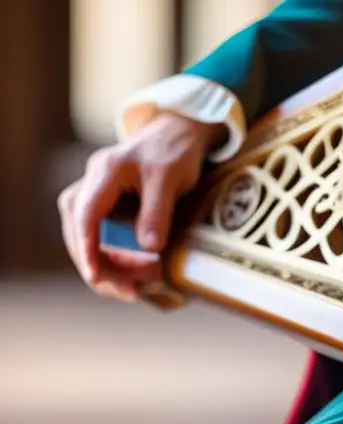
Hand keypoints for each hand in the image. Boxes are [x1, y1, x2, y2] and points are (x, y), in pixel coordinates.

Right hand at [58, 112, 226, 301]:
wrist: (181, 131)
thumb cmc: (176, 149)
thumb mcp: (170, 178)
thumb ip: (157, 211)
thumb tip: (148, 248)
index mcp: (104, 172)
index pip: (85, 215)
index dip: (88, 249)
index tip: (96, 277)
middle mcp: (92, 184)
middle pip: (81, 233)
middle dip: (104, 266)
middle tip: (133, 291)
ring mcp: (96, 195)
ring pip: (89, 239)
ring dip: (111, 266)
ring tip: (140, 288)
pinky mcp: (106, 207)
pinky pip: (102, 238)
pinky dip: (117, 258)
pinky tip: (137, 275)